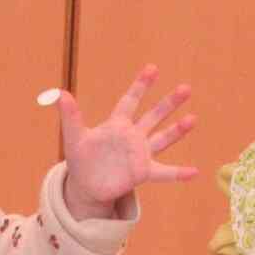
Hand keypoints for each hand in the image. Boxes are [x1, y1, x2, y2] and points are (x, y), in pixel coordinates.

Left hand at [57, 65, 198, 218]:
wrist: (86, 186)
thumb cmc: (81, 160)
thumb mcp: (73, 137)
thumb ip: (70, 116)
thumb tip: (59, 94)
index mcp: (117, 125)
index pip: (130, 101)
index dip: (141, 85)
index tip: (153, 68)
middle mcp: (133, 137)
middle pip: (154, 115)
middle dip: (169, 103)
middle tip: (186, 88)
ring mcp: (140, 154)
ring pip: (162, 139)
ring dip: (177, 131)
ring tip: (192, 119)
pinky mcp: (142, 172)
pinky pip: (164, 173)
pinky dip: (178, 173)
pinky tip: (194, 172)